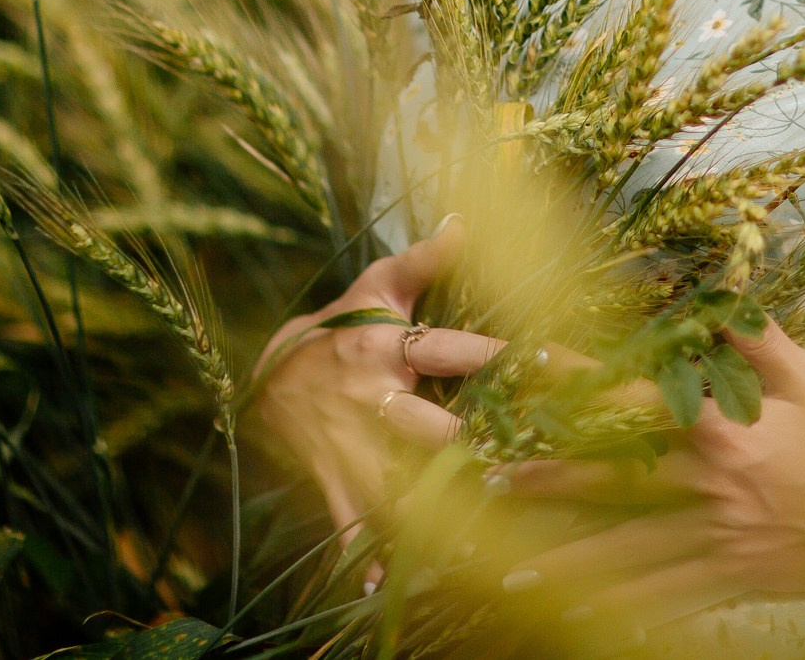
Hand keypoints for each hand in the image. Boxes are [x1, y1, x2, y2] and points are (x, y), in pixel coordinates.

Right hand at [252, 216, 502, 555]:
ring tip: (480, 538)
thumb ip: (424, 258)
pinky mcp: (330, 480)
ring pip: (397, 484)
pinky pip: (349, 522)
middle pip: (429, 427)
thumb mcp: (375, 285)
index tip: (546, 362)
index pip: (452, 347)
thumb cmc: (338, 326)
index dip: (498, 355)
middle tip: (522, 466)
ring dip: (434, 510)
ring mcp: (350, 445)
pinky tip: (384, 586)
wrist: (258, 372)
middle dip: (471, 448)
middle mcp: (372, 398)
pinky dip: (364, 555)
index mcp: (388, 346)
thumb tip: (465, 218)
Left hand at [490, 320, 804, 638]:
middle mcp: (711, 482)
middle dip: (546, 475)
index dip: (576, 380)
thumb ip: (759, 342)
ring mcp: (720, 537)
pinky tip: (578, 615)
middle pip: (612, 478)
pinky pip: (666, 598)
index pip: (635, 398)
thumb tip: (717, 302)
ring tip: (508, 566)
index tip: (526, 365)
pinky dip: (621, 608)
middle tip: (487, 474)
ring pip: (626, 549)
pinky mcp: (733, 580)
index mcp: (726, 426)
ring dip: (566, 557)